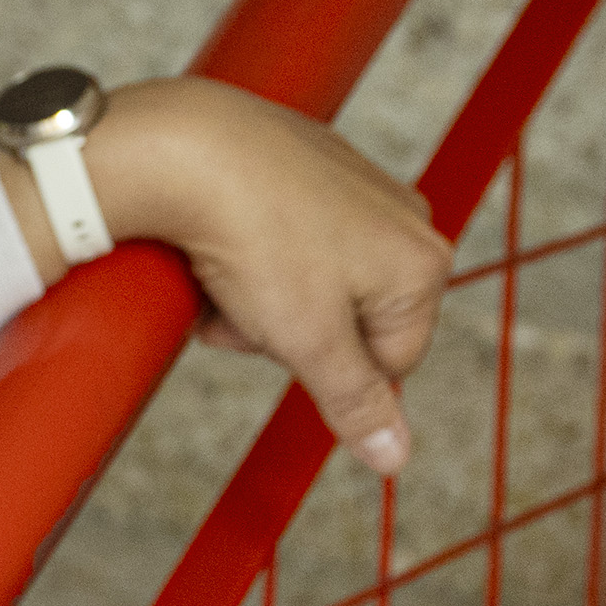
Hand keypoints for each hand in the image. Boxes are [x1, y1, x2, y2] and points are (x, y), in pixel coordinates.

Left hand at [2, 76, 453, 476]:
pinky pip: (278, 230)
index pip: (390, 363)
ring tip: (221, 276)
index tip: (284, 340)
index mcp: (423, 262)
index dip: (327, 368)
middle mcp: (402, 215)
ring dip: (256, 298)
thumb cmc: (255, 240)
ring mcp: (351, 180)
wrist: (182, 146)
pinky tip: (213, 237)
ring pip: (305, 280)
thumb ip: (356, 403)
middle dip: (287, 331)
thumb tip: (395, 459)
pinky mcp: (300, 156)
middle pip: (345, 319)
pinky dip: (244, 246)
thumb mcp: (309, 340)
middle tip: (244, 310)